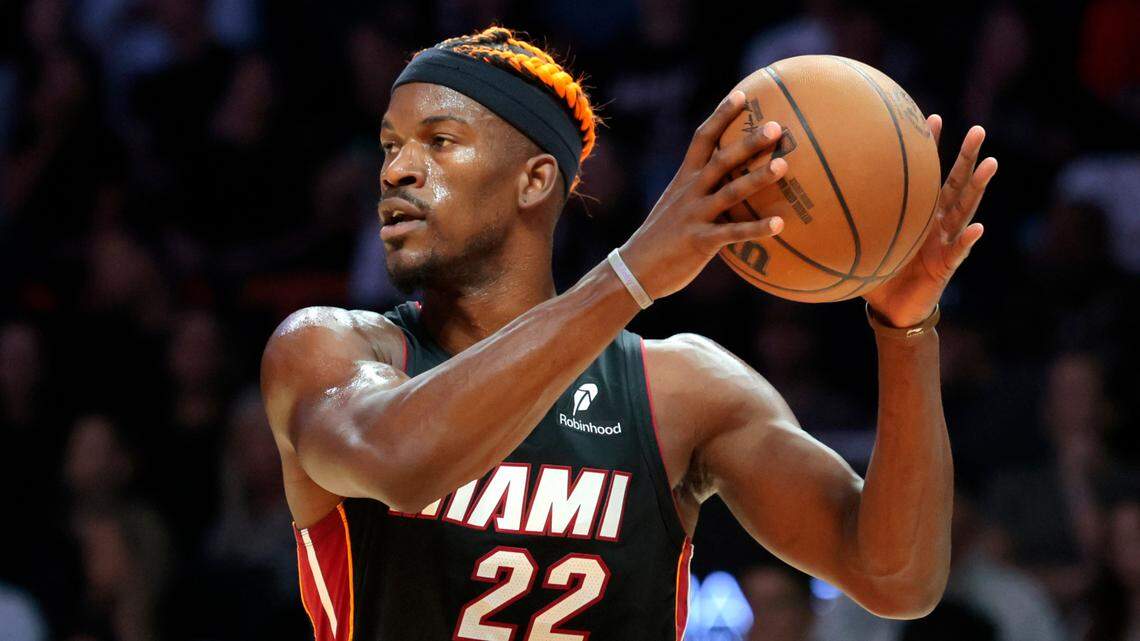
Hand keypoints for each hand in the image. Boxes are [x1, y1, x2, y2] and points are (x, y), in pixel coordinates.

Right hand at [619, 90, 786, 299]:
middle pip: (721, 159)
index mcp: (684, 179)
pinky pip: (733, 233)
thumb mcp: (676, 206)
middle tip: (776, 126)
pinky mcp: (700, 242)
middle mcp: (690, 192)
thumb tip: (730, 183)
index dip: (721, 116)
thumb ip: (699, 192)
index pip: (702, 138)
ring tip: (784, 165)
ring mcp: (695, 216)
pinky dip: (757, 229)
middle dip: (748, 142)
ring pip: (730, 192)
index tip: (742, 95)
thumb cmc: (660, 239)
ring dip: (757, 178)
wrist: (634, 269)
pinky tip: (781, 224)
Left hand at [862, 116, 997, 326]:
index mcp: (918, 213)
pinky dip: (967, 240)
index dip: (931, 148)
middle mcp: (936, 222)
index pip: (926, 174)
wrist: (892, 309)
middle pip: (956, 183)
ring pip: (965, 209)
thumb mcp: (860, 242)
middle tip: (979, 130)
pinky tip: (978, 228)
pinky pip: (958, 251)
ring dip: (978, 187)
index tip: (932, 118)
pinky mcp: (946, 265)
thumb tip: (810, 199)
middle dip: (967, 157)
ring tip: (990, 164)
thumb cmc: (877, 273)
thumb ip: (845, 222)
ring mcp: (945, 242)